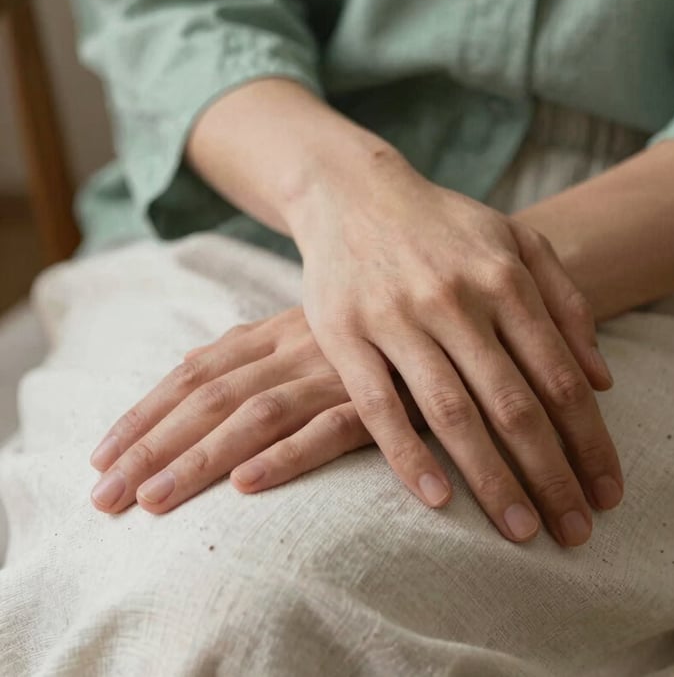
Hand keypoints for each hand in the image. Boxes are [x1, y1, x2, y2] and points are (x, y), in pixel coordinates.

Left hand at [87, 309, 374, 512]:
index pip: (196, 371)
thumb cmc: (378, 321)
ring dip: (199, 458)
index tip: (100, 454)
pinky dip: (287, 455)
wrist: (450, 295)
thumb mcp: (313, 326)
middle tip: (104, 496)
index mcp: (277, 330)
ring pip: (255, 414)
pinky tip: (248, 484)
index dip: (146, 412)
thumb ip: (258, 348)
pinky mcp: (382, 399)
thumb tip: (193, 370)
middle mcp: (298, 346)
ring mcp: (337, 370)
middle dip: (151, 446)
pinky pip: (330, 428)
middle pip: (210, 397)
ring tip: (153, 501)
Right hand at [287, 151, 621, 546]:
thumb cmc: (443, 225)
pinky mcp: (345, 333)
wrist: (353, 192)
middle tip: (577, 533)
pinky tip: (437, 499)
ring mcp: (396, 316)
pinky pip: (378, 405)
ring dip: (491, 478)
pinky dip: (407, 455)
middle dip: (552, 474)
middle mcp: (454, 298)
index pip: (558, 375)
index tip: (607, 491)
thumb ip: (566, 301)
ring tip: (521, 531)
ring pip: (451, 411)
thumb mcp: (515, 240)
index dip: (589, 440)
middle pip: (513, 403)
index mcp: (503, 276)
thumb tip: (604, 380)